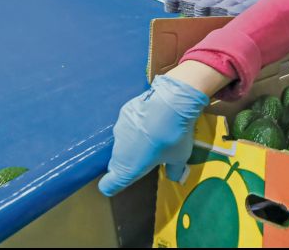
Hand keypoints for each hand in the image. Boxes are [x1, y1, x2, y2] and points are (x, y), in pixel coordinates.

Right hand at [98, 75, 208, 196]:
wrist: (171, 103)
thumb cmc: (174, 136)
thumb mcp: (180, 158)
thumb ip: (174, 170)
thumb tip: (174, 176)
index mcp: (129, 168)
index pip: (108, 185)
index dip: (114, 185)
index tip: (124, 181)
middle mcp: (119, 151)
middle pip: (117, 163)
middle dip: (130, 161)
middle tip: (149, 154)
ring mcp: (119, 131)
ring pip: (123, 142)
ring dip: (133, 141)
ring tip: (154, 132)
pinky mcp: (123, 113)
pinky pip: (128, 123)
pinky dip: (136, 123)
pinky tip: (151, 117)